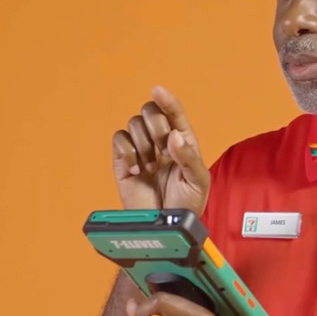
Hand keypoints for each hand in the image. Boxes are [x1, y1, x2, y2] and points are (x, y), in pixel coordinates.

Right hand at [111, 86, 210, 212]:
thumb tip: (174, 136)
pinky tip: (136, 170)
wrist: (166, 225)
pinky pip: (118, 140)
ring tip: (151, 168)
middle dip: (157, 128)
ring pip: (133, 123)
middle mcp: (161, 141)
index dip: (166, 100)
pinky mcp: (123, 160)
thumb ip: (188, 156)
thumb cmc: (187, 204)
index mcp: (183, 140)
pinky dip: (127, 152)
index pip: (174, 112)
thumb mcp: (197, 180)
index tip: (157, 90)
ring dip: (143, 145)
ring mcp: (141, 149)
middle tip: (164, 154)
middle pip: (150, 112)